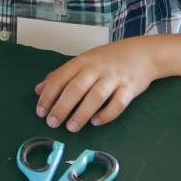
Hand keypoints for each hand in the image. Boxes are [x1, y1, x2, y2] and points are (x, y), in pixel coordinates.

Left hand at [34, 37, 158, 132]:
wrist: (142, 53)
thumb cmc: (108, 59)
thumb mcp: (82, 62)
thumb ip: (61, 75)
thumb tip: (38, 90)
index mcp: (81, 62)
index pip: (60, 78)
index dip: (48, 95)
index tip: (40, 112)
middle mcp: (96, 68)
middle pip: (76, 88)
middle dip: (62, 107)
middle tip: (52, 123)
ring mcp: (114, 78)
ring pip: (96, 96)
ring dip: (82, 113)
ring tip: (71, 128)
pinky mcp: (130, 88)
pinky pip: (118, 103)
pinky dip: (106, 114)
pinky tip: (96, 122)